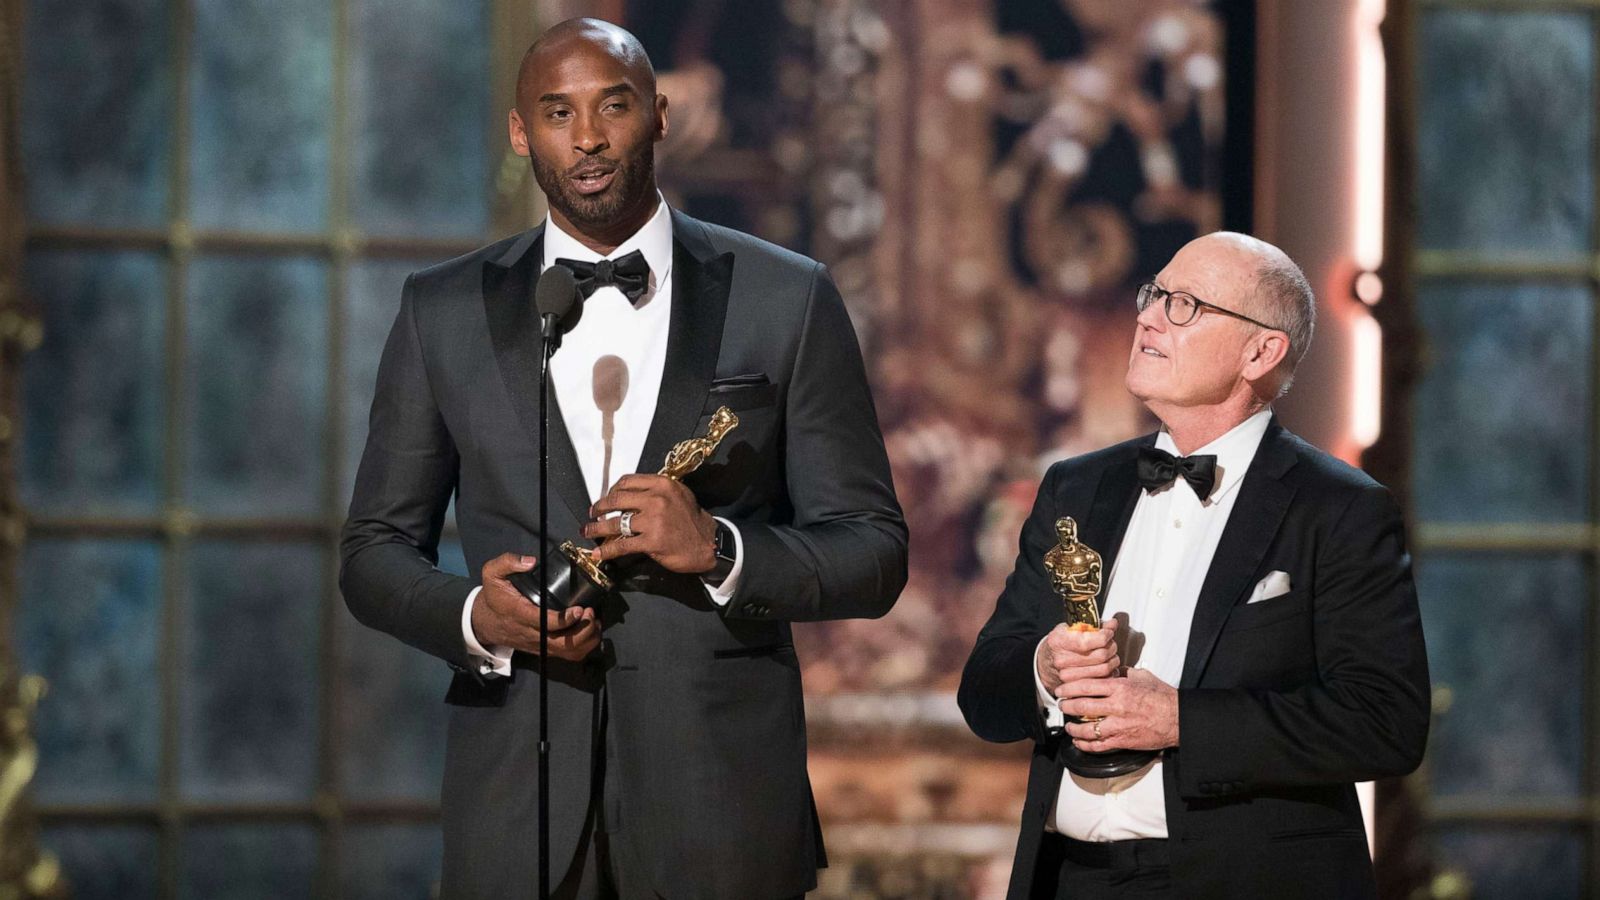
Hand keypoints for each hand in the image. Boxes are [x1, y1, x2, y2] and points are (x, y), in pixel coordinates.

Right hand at [471, 553, 600, 659]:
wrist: (484, 622)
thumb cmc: (493, 597)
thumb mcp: (492, 574)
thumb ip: (508, 562)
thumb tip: (531, 561)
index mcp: (520, 615)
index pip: (544, 623)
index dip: (564, 620)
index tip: (579, 609)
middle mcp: (532, 633)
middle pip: (563, 644)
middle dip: (583, 630)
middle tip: (590, 613)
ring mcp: (540, 645)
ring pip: (568, 652)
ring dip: (587, 639)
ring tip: (593, 621)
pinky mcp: (545, 649)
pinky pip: (568, 655)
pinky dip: (585, 645)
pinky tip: (590, 630)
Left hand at [583, 474, 717, 573]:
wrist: (709, 543)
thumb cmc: (692, 519)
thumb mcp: (678, 495)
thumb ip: (655, 492)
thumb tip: (628, 497)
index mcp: (661, 484)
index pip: (627, 482)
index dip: (611, 490)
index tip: (605, 499)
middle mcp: (656, 499)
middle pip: (616, 500)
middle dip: (599, 508)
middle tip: (592, 514)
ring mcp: (653, 521)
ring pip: (615, 523)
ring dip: (596, 529)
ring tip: (587, 532)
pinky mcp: (652, 541)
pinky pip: (622, 545)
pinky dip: (607, 550)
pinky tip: (598, 553)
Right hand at [1036, 618, 1120, 693]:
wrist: (1049, 661)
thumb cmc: (1063, 641)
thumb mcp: (1073, 628)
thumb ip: (1094, 625)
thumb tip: (1112, 624)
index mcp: (1059, 641)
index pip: (1088, 641)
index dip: (1104, 635)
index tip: (1108, 633)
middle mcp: (1061, 660)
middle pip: (1100, 655)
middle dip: (1111, 647)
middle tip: (1111, 644)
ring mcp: (1068, 676)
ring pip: (1105, 669)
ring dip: (1113, 660)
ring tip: (1110, 655)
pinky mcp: (1078, 688)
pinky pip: (1104, 680)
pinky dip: (1110, 673)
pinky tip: (1106, 666)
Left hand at [1060, 668, 1178, 751]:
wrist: (1178, 718)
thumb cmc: (1163, 697)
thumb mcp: (1143, 677)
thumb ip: (1124, 673)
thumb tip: (1112, 669)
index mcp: (1120, 687)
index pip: (1086, 685)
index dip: (1069, 687)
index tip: (1061, 689)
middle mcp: (1117, 706)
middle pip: (1081, 706)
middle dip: (1066, 706)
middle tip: (1061, 705)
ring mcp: (1118, 725)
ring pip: (1086, 728)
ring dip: (1073, 728)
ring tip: (1068, 726)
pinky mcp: (1122, 741)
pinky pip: (1098, 745)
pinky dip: (1085, 745)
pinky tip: (1079, 742)